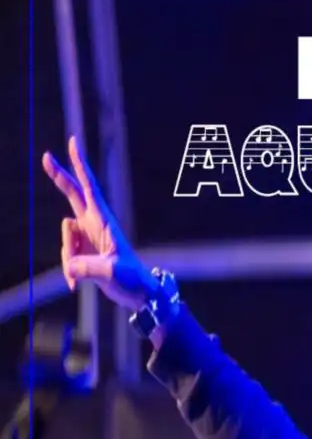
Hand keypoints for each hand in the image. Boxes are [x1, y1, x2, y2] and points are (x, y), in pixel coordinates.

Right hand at [42, 136, 154, 310]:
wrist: (138, 294)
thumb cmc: (133, 280)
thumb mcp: (112, 273)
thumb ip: (89, 268)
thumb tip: (69, 268)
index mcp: (104, 222)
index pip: (89, 189)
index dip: (80, 167)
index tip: (74, 144)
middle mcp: (94, 225)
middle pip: (72, 195)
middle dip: (60, 177)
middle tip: (46, 156)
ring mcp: (87, 237)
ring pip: (64, 236)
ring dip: (68, 257)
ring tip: (82, 275)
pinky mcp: (83, 250)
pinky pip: (66, 255)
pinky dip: (68, 270)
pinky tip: (76, 286)